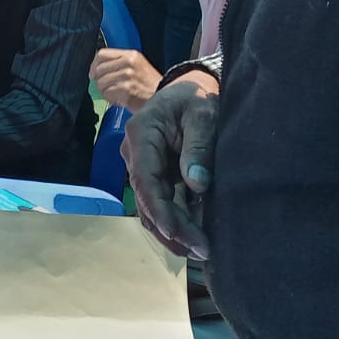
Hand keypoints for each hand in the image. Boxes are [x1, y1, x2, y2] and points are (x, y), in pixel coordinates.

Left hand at [90, 48, 163, 111]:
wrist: (164, 97)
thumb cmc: (150, 85)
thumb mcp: (137, 66)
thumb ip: (119, 64)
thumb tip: (95, 71)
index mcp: (131, 55)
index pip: (102, 54)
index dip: (94, 65)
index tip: (93, 74)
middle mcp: (128, 62)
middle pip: (99, 69)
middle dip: (100, 81)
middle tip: (108, 88)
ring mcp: (127, 76)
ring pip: (101, 83)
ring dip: (105, 92)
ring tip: (117, 94)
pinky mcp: (126, 90)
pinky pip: (107, 94)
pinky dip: (110, 99)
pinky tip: (120, 100)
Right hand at [123, 70, 219, 259]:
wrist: (190, 89)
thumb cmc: (196, 97)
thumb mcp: (203, 113)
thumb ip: (199, 145)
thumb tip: (197, 184)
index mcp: (141, 134)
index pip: (145, 181)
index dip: (161, 211)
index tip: (181, 233)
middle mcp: (134, 153)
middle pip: (146, 200)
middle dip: (171, 229)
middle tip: (201, 249)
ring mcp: (141, 165)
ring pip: (150, 207)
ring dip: (172, 231)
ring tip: (199, 249)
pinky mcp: (154, 174)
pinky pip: (159, 202)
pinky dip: (175, 221)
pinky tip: (195, 236)